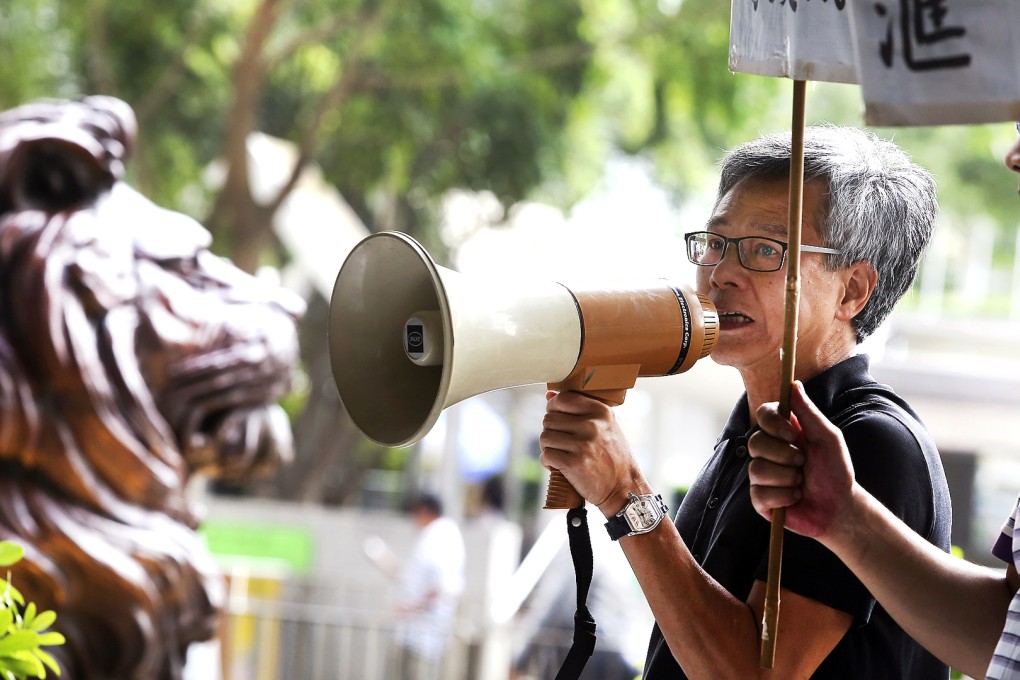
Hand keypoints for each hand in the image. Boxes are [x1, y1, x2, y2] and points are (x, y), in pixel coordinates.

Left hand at [538, 390, 646, 515]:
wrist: (623, 488)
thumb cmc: (613, 456)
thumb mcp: (606, 427)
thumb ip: (580, 410)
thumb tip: (549, 394)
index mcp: (601, 412)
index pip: (563, 398)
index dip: (553, 408)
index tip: (556, 418)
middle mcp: (592, 425)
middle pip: (549, 419)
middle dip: (551, 432)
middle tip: (561, 443)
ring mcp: (583, 444)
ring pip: (545, 437)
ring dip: (548, 447)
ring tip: (560, 454)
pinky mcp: (574, 463)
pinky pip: (546, 455)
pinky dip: (547, 462)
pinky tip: (557, 466)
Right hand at [747, 381, 854, 538]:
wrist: (839, 507)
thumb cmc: (836, 471)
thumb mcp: (828, 438)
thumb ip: (809, 412)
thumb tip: (794, 384)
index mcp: (782, 432)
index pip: (762, 415)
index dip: (773, 424)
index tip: (794, 435)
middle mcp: (767, 450)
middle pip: (756, 442)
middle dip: (786, 456)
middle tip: (804, 463)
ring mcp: (760, 474)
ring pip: (757, 469)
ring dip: (788, 478)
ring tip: (801, 483)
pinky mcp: (759, 498)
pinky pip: (760, 493)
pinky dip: (784, 497)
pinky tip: (795, 497)